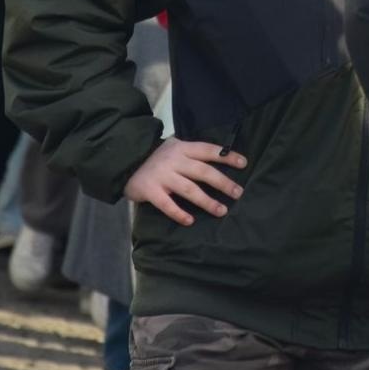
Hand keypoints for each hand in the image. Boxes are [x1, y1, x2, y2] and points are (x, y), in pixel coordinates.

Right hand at [123, 138, 247, 225]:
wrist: (125, 162)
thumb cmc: (157, 158)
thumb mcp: (175, 148)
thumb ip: (193, 154)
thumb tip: (222, 159)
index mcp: (182, 148)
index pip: (209, 150)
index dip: (227, 156)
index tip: (244, 164)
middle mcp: (174, 161)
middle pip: (203, 172)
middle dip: (223, 183)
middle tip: (238, 193)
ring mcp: (162, 176)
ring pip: (189, 189)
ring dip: (207, 201)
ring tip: (221, 211)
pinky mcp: (150, 191)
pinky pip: (166, 204)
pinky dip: (178, 213)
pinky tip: (190, 221)